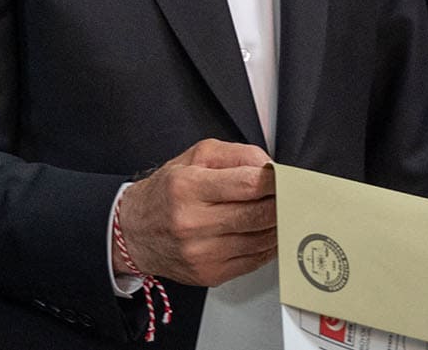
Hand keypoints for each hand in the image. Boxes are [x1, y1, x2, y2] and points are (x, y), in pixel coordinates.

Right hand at [113, 139, 275, 286]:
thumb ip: (237, 155)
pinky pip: (253, 261)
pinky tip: (267, 233)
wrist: (135, 232)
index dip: (276, 181)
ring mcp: (202, 253)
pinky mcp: (209, 274)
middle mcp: (193, 223)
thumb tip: (269, 167)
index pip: (248, 184)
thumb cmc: (167, 192)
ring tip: (281, 213)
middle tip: (292, 195)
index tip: (287, 178)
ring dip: (278, 226)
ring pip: (261, 240)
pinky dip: (267, 246)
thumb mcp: (196, 157)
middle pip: (259, 215)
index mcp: (189, 187)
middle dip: (282, 203)